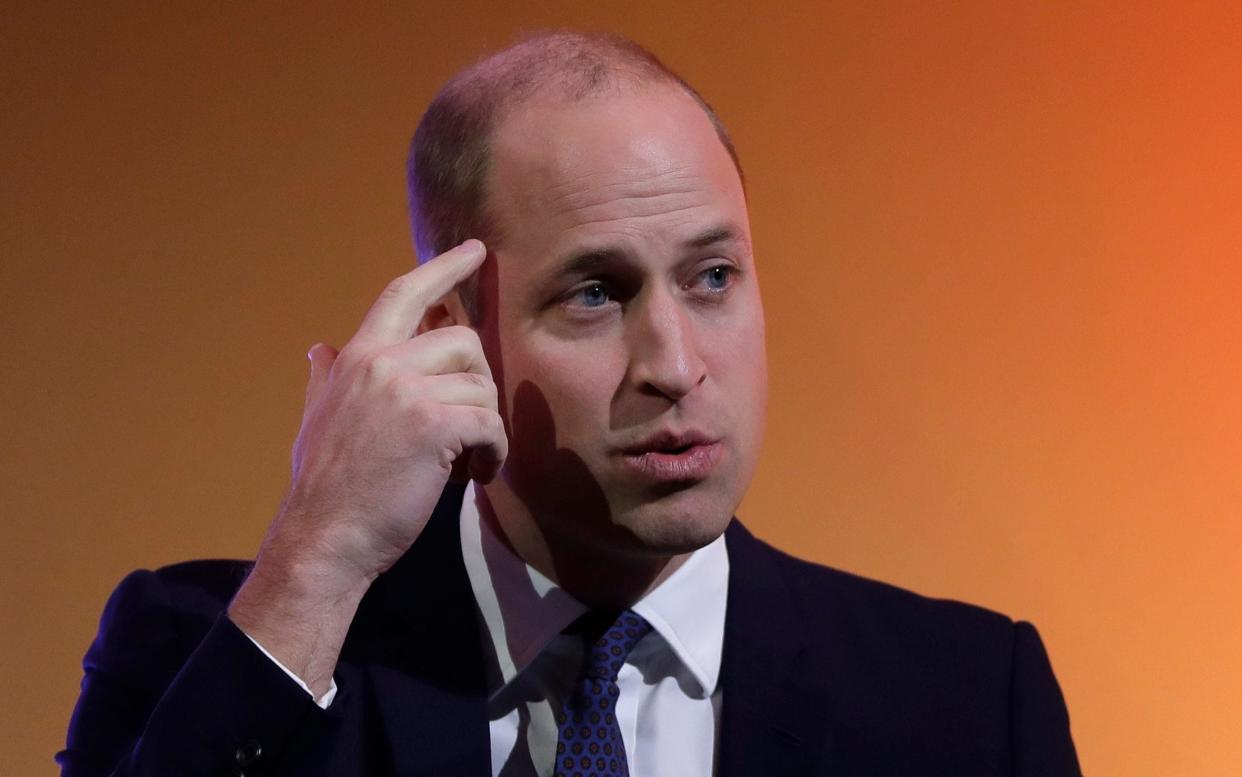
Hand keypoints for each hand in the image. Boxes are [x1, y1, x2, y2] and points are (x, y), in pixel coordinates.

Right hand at [278, 238, 505, 580]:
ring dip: (485, 426)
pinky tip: (477, 473)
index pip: (402, 294)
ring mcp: (408, 392)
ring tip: (466, 459)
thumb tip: (319, 349)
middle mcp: (382, 364)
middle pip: (463, 339)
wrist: (323, 540)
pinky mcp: (435, 426)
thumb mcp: (316, 419)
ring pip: (482, 385)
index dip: (442, 268)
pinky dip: (494, 452)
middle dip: (476, 381)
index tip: (473, 250)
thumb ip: (326, 379)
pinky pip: (490, 423)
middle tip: (466, 425)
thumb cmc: (325, 488)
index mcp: (356, 357)